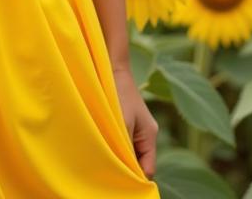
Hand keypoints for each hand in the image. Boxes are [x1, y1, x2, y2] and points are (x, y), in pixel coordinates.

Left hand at [112, 63, 157, 178]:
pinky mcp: (125, 122)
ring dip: (118, 155)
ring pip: (129, 152)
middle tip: (109, 173)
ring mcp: (135, 128)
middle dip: (126, 168)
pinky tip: (102, 145)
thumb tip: (126, 172)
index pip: (148, 168)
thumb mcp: (122, 123)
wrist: (111, 68)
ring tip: (104, 158)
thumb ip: (126, 148)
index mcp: (149, 135)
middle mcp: (145, 134)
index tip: (121, 183)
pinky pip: (122, 141)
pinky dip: (114, 145)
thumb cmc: (118, 93)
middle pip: (139, 162)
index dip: (136, 178)